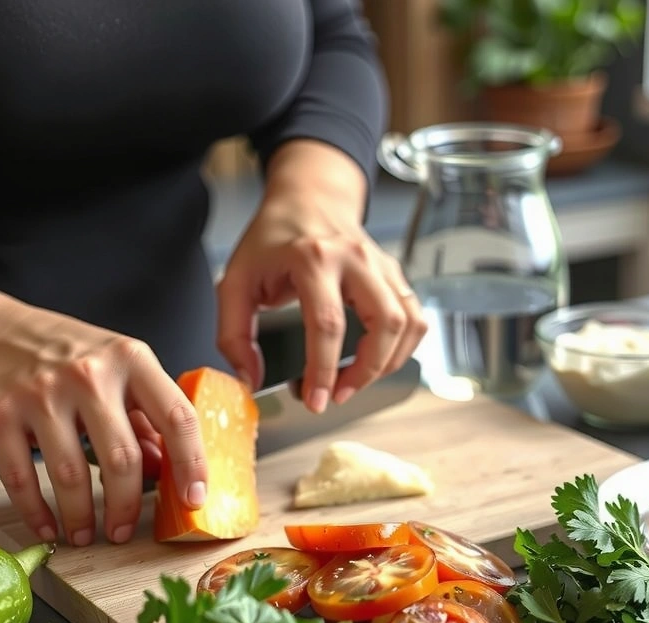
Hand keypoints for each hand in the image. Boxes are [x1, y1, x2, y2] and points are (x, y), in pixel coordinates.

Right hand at [0, 283, 207, 545]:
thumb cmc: (63, 355)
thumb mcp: (116, 370)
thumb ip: (145, 416)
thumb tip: (167, 469)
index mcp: (130, 360)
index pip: (177, 417)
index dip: (192, 464)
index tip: (195, 501)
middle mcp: (88, 374)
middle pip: (122, 458)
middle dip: (127, 506)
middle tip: (124, 532)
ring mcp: (40, 393)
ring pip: (71, 474)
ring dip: (82, 517)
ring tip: (86, 536)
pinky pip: (21, 478)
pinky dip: (36, 512)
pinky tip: (48, 527)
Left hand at [216, 141, 426, 412]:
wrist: (308, 196)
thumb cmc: (272, 239)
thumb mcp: (235, 280)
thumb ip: (234, 334)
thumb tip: (251, 378)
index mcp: (313, 258)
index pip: (328, 324)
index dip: (323, 371)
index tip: (315, 400)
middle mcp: (356, 259)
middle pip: (384, 323)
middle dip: (367, 371)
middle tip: (339, 393)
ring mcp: (381, 264)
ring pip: (408, 322)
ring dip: (389, 362)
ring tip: (357, 380)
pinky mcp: (395, 274)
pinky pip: (414, 316)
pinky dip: (402, 346)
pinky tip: (377, 358)